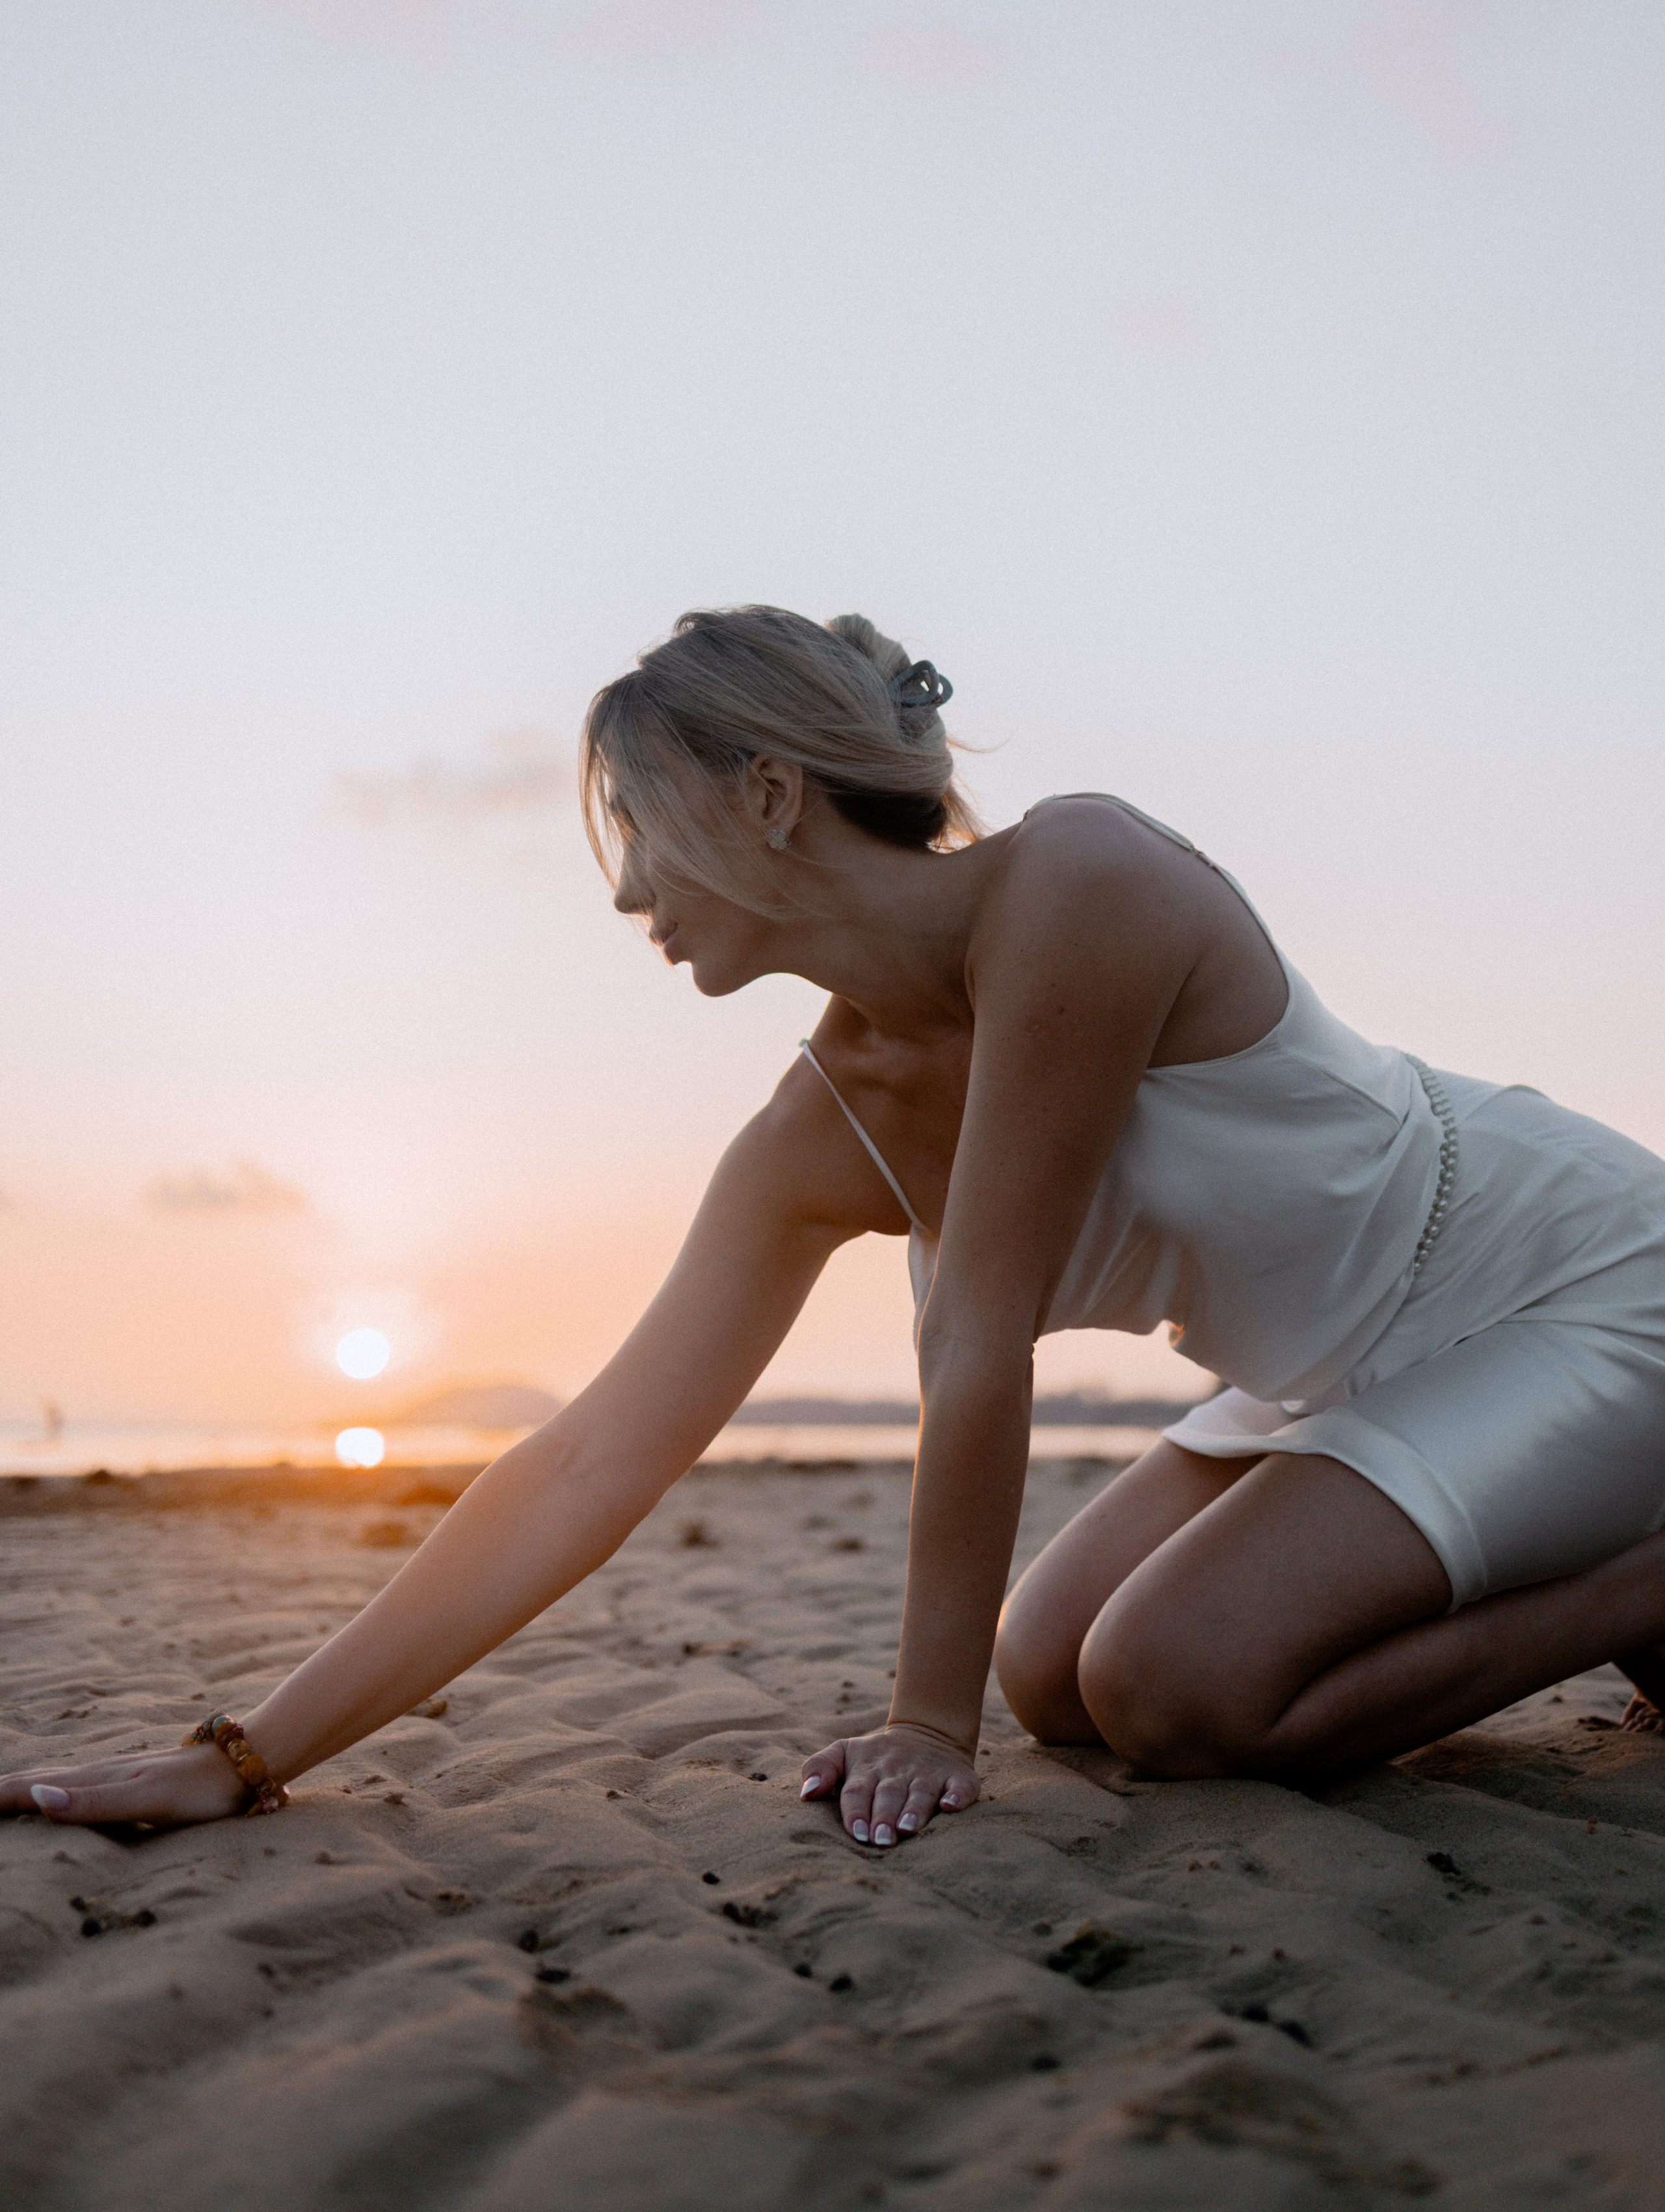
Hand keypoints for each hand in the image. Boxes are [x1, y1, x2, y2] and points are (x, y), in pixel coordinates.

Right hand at [0, 1743, 252, 1829]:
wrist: (246, 1763)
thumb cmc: (200, 1789)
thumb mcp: (147, 1799)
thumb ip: (95, 1803)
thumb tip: (39, 1799)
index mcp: (95, 1780)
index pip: (29, 1789)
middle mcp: (101, 1773)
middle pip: (36, 1782)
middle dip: (0, 1792)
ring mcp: (117, 1776)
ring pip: (55, 1783)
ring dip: (22, 1790)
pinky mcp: (133, 1782)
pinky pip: (78, 1788)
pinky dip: (52, 1793)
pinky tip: (56, 1798)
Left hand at [799, 1720, 979, 1845]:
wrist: (927, 1734)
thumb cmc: (876, 1758)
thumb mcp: (844, 1753)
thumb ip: (820, 1768)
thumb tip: (805, 1794)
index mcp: (868, 1767)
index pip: (857, 1790)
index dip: (857, 1811)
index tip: (857, 1833)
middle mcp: (898, 1770)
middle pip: (888, 1794)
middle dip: (883, 1817)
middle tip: (879, 1840)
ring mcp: (928, 1773)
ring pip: (920, 1792)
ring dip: (915, 1809)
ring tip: (907, 1828)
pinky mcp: (957, 1776)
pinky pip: (960, 1785)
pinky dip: (957, 1795)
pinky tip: (951, 1806)